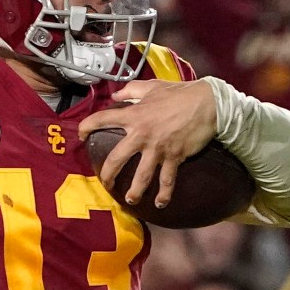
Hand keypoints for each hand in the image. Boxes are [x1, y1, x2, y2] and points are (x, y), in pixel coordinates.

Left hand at [81, 77, 220, 209]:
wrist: (208, 103)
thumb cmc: (180, 93)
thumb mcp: (152, 86)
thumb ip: (131, 91)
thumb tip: (116, 95)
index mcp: (134, 115)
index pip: (102, 119)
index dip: (87, 126)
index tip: (81, 134)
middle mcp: (142, 134)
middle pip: (117, 158)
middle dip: (108, 174)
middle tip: (105, 183)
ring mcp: (158, 148)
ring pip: (141, 176)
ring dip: (134, 192)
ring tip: (130, 200)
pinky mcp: (174, 157)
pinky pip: (167, 180)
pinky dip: (164, 194)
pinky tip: (160, 203)